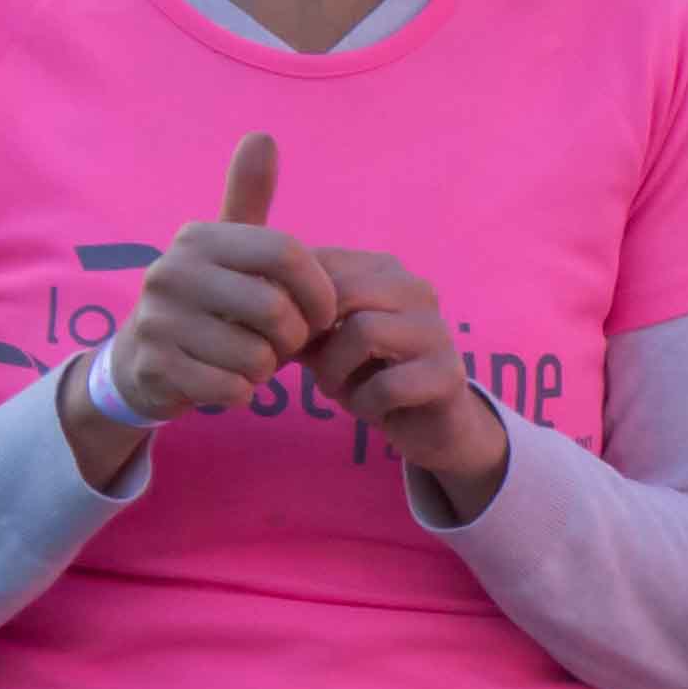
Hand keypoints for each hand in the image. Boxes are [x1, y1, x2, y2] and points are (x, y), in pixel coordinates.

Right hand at [65, 133, 334, 482]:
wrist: (143, 360)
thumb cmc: (209, 300)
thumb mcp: (227, 247)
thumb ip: (247, 196)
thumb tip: (262, 136)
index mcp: (199, 238)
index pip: (287, 254)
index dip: (319, 291)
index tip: (321, 311)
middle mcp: (170, 271)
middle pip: (276, 310)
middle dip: (293, 336)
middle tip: (282, 340)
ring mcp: (157, 320)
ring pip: (257, 356)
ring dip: (267, 367)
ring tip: (248, 356)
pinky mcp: (155, 367)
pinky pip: (233, 388)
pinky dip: (242, 391)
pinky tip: (225, 378)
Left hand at [305, 244, 515, 521]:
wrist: (429, 424)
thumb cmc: (369, 373)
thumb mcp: (323, 340)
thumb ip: (293, 317)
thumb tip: (239, 302)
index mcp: (384, 270)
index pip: (320, 264)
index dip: (290, 303)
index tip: (285, 338)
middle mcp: (417, 290)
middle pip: (342, 291)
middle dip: (312, 334)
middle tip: (307, 365)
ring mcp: (438, 331)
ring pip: (365, 331)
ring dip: (335, 370)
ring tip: (335, 388)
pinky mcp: (448, 375)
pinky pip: (389, 384)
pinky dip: (365, 403)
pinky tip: (368, 409)